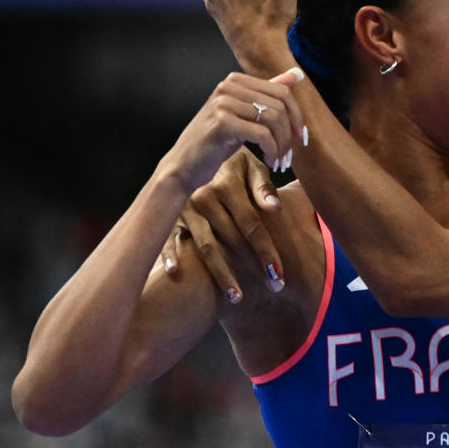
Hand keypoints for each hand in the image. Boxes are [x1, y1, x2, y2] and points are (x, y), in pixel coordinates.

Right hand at [162, 149, 285, 303]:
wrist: (200, 150)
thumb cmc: (234, 164)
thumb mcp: (251, 166)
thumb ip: (263, 186)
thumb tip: (275, 207)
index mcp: (226, 183)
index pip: (252, 225)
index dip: (267, 251)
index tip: (280, 275)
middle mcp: (203, 196)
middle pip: (230, 241)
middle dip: (250, 269)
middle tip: (272, 290)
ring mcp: (184, 208)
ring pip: (205, 248)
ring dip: (221, 275)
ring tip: (237, 297)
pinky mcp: (169, 217)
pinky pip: (167, 240)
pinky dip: (169, 256)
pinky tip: (176, 276)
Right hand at [163, 70, 305, 196]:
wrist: (184, 165)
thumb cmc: (216, 142)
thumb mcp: (244, 116)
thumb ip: (267, 94)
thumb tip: (297, 74)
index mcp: (236, 81)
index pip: (282, 91)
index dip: (297, 116)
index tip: (300, 137)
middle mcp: (228, 87)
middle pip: (280, 105)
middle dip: (290, 133)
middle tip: (289, 155)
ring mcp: (224, 103)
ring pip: (273, 119)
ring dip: (282, 145)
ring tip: (278, 160)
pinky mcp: (222, 122)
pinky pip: (262, 135)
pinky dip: (272, 150)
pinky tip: (269, 160)